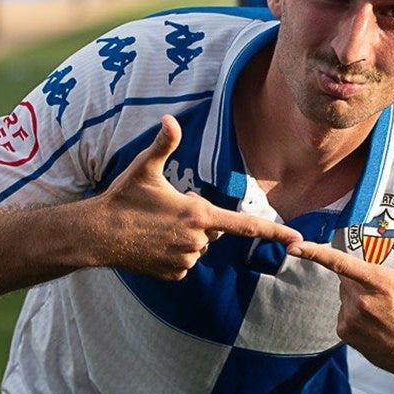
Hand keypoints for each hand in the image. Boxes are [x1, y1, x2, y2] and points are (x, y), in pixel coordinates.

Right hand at [96, 115, 301, 278]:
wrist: (97, 235)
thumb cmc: (122, 199)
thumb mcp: (144, 168)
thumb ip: (163, 144)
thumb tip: (170, 119)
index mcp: (198, 215)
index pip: (246, 226)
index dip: (274, 232)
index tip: (296, 238)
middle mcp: (197, 241)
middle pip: (214, 231)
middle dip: (199, 221)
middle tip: (169, 210)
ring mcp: (185, 260)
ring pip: (199, 247)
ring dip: (186, 237)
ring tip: (157, 226)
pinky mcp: (174, 274)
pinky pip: (185, 262)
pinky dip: (174, 253)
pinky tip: (153, 243)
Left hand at [289, 218, 393, 382]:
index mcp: (381, 283)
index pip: (341, 263)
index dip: (315, 252)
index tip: (294, 245)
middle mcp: (362, 301)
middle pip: (347, 276)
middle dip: (361, 279)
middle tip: (388, 293)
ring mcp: (351, 319)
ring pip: (344, 295)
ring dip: (357, 297)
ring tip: (385, 312)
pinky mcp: (345, 334)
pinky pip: (342, 313)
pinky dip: (354, 314)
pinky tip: (376, 324)